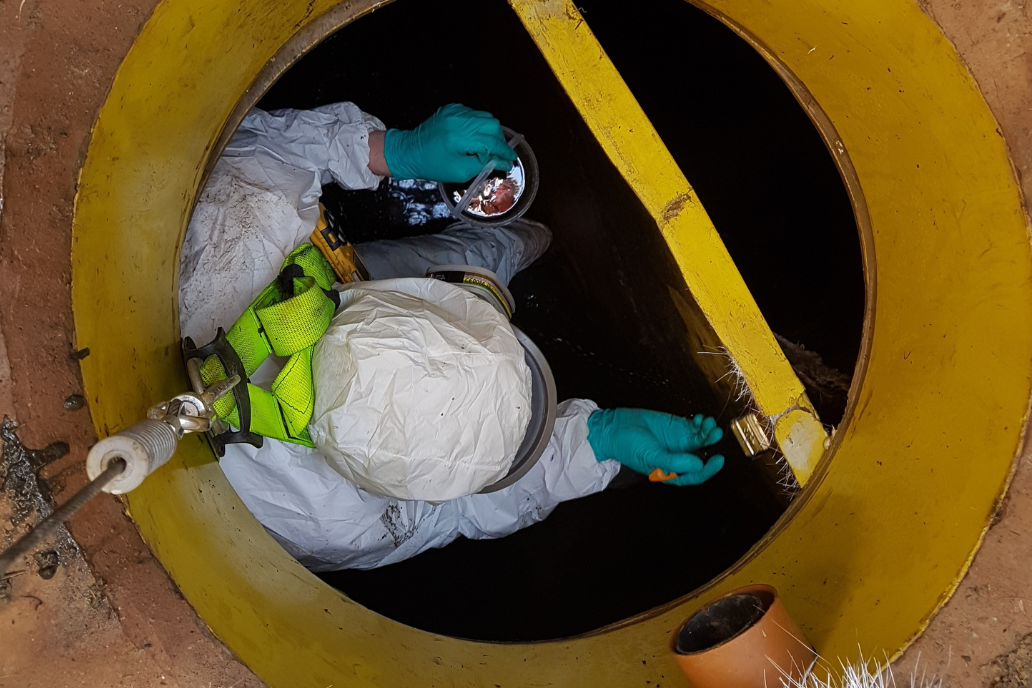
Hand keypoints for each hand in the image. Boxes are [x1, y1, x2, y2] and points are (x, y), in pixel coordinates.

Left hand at [383, 104, 517, 182]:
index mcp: (460, 136)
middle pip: (492, 124)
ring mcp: (455, 111)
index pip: (491, 142)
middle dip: (499, 140)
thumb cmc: (432, 164)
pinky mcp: (451, 109)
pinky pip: (473, 115)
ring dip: (491, 132)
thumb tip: (502, 162)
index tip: (511, 160)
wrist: (408, 151)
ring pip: (485, 117)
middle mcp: (459, 119)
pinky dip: (479, 126)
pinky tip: (475, 138)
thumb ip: (484, 165)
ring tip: (489, 147)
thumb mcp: (460, 171)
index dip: (504, 152)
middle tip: (500, 154)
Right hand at [587, 408, 724, 485]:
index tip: (717, 459)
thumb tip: (698, 464)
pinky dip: (700, 423)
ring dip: (707, 432)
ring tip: (707, 422)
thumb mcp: (651, 457)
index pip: (695, 474)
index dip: (709, 469)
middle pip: (701, 455)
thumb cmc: (628, 447)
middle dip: (710, 445)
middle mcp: (678, 457)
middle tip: (714, 433)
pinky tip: (700, 419)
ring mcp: (678, 441)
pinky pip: (694, 427)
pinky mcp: (676, 427)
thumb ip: (674, 462)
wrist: (615, 427)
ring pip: (700, 439)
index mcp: (671, 471)